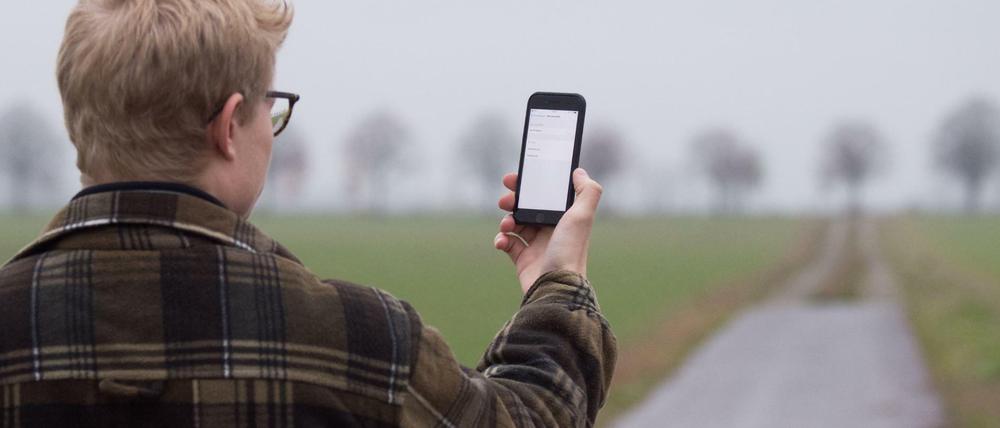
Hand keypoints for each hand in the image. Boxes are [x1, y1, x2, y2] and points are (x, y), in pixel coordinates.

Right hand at [493, 168, 602, 293]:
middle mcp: (551, 230)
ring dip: (506, 220)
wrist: (555, 287)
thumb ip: (587, 191)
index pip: (545, 195)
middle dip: (513, 201)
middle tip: (504, 200)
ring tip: (507, 225)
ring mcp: (537, 245)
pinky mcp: (524, 260)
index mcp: (565, 218)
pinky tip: (502, 241)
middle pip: (527, 208)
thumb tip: (579, 172)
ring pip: (515, 224)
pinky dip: (501, 239)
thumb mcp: (582, 217)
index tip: (515, 178)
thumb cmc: (570, 251)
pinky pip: (507, 243)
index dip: (530, 185)